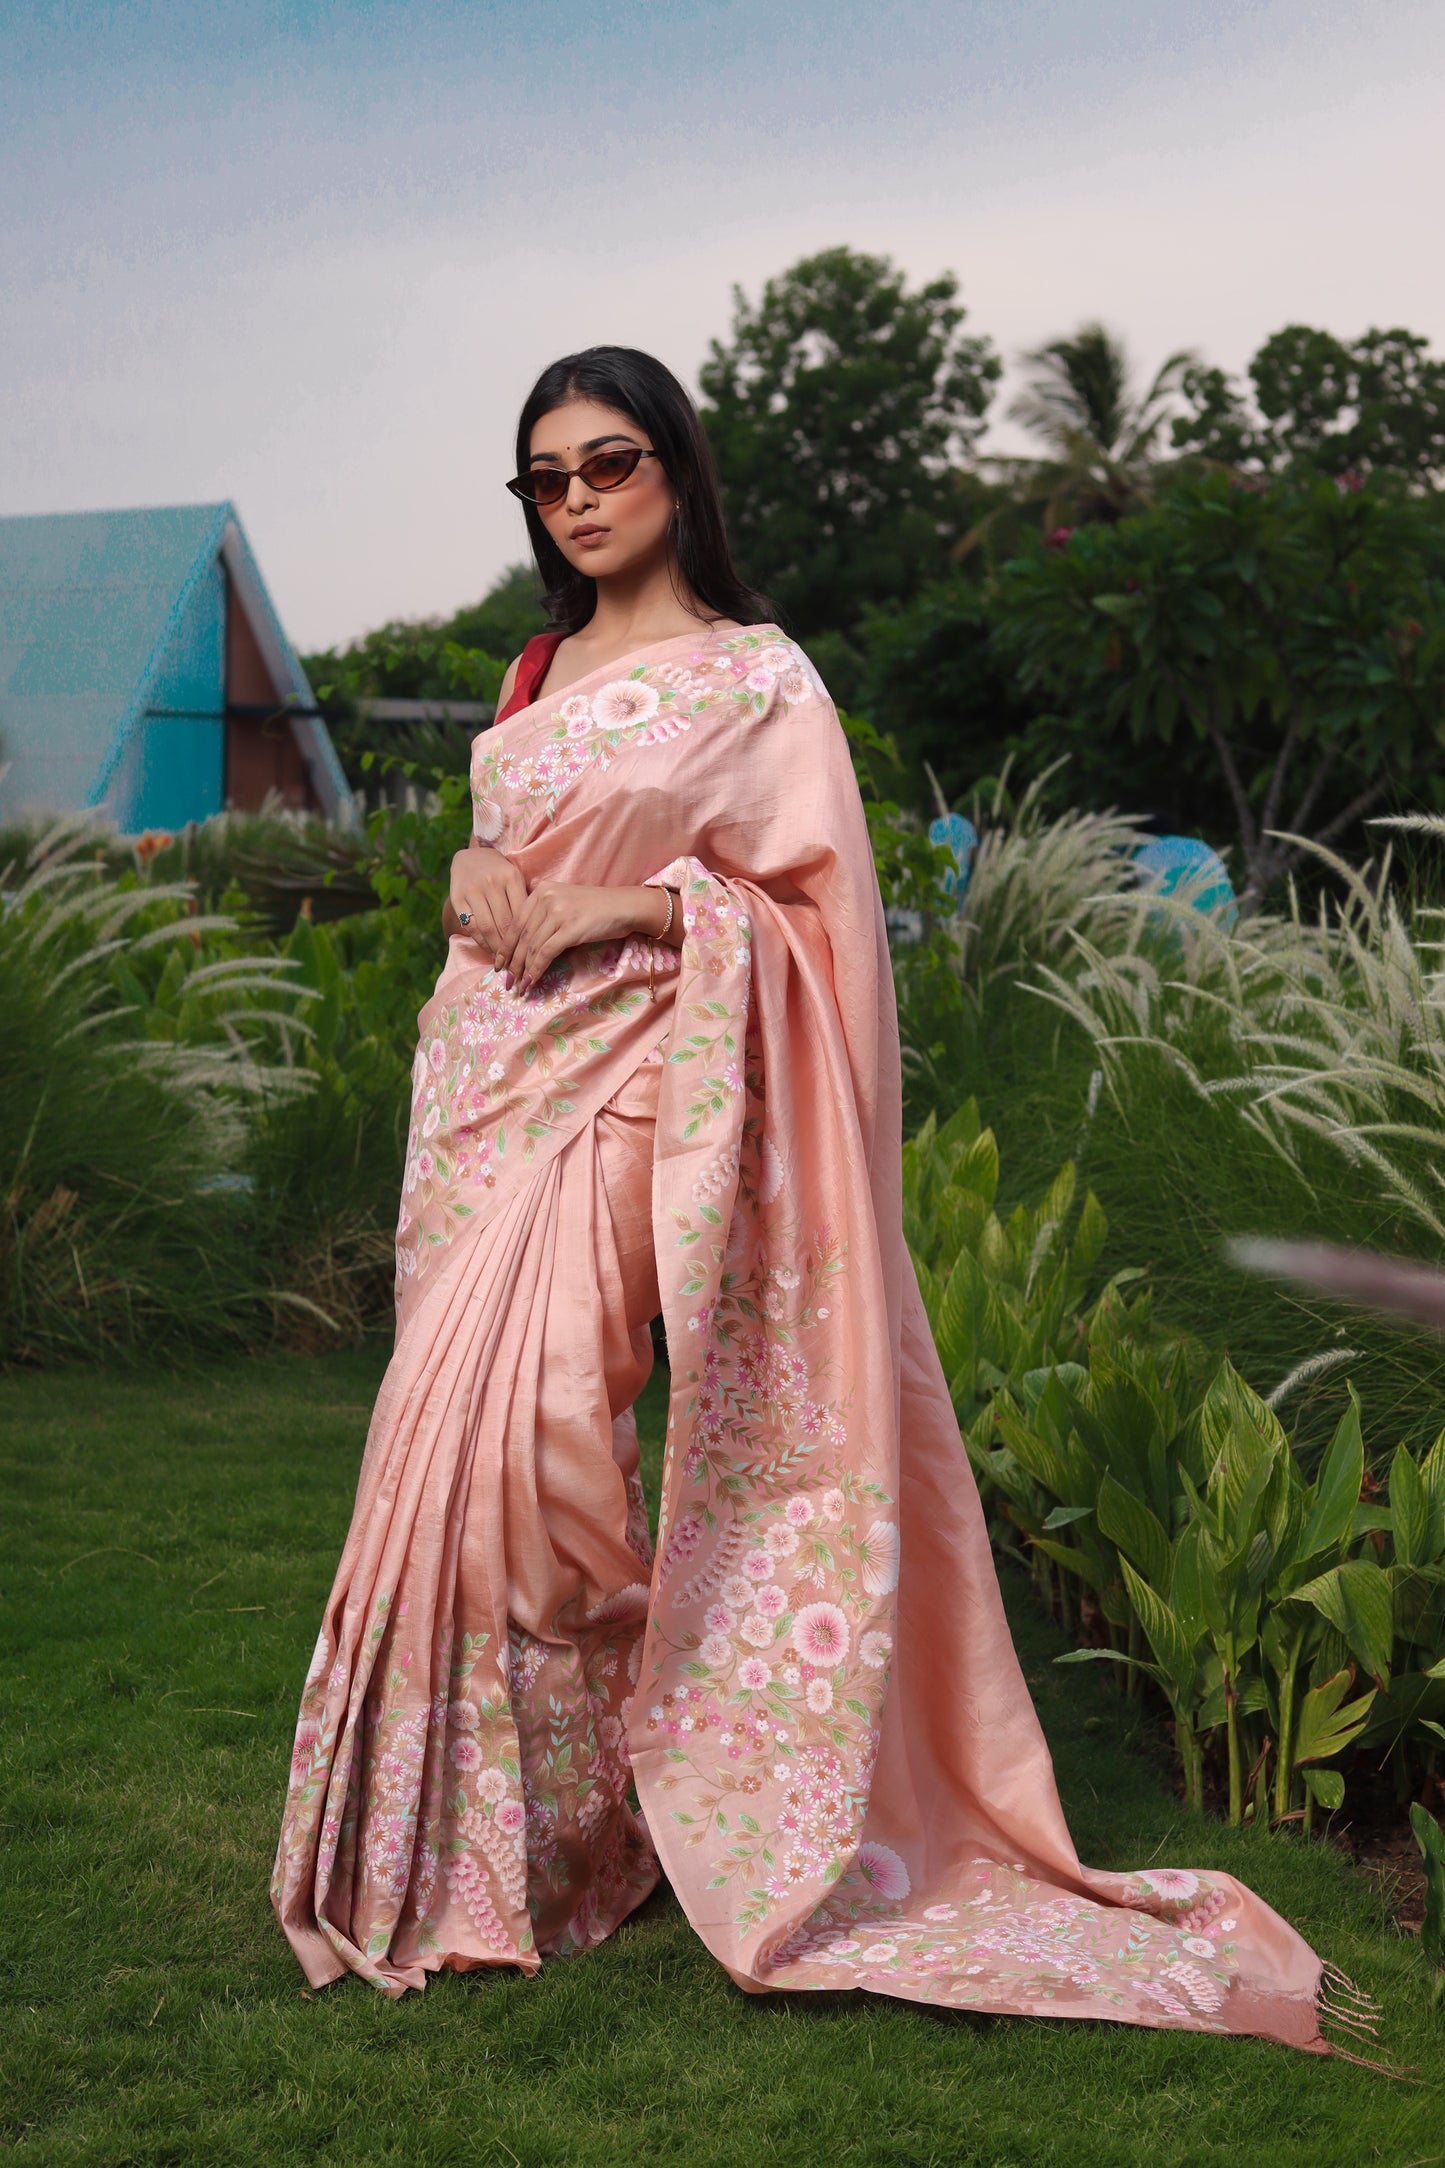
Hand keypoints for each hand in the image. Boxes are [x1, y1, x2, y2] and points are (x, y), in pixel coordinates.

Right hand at [447, 842, 528, 962]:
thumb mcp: (516, 880)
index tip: (532, 955)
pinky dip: (481, 942)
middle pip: (505, 924)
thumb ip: (524, 902)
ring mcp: (473, 890)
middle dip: (512, 949)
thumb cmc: (501, 873)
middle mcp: (492, 882)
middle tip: (518, 965)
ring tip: (504, 961)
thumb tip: (535, 937)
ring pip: (487, 928)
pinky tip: (489, 950)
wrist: (472, 856)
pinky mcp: (458, 898)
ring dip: (496, 949)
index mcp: (511, 877)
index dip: (526, 938)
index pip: (521, 915)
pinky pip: (471, 927)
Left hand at [499, 881, 664, 991]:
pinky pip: (546, 952)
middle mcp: (546, 897)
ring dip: (523, 970)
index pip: (515, 921)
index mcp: (541, 890)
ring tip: (518, 986)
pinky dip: (537, 969)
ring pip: (532, 946)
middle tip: (506, 981)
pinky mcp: (570, 928)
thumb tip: (522, 933)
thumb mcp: (564, 900)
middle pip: (521, 935)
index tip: (499, 963)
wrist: (625, 907)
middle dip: (512, 962)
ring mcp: (558, 912)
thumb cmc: (596, 908)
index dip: (505, 945)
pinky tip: (532, 981)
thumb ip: (543, 909)